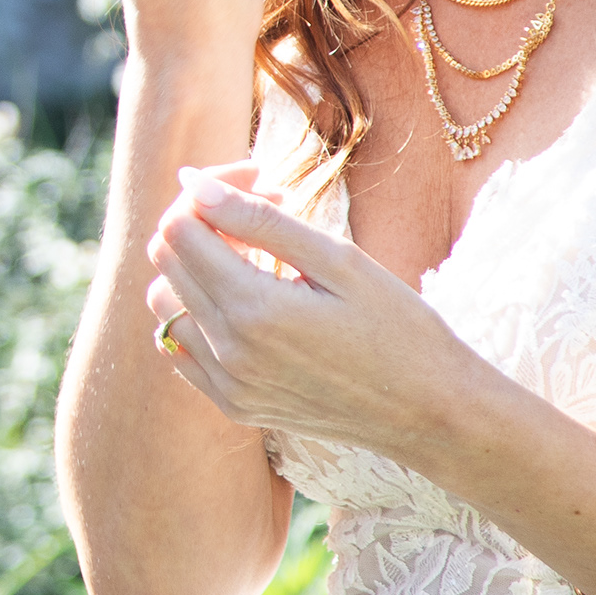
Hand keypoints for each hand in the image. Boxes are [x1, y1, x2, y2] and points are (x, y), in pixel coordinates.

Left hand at [143, 163, 483, 460]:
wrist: (429, 412)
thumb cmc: (399, 327)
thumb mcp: (338, 260)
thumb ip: (259, 220)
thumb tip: (193, 183)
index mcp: (253, 309)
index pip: (180, 228)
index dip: (210, 192)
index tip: (257, 183)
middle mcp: (227, 352)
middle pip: (165, 260)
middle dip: (201, 221)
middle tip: (261, 210)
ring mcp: (227, 385)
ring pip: (165, 303)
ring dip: (195, 269)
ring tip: (255, 258)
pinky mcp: (233, 406)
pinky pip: (181, 348)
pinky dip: (197, 314)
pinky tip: (247, 303)